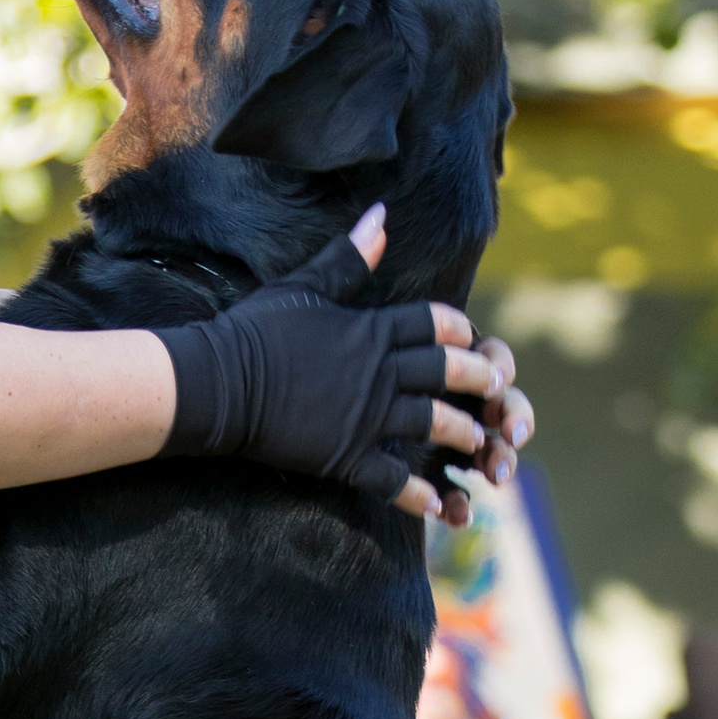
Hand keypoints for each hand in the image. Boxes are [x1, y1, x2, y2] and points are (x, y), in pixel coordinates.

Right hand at [156, 203, 505, 519]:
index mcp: (369, 330)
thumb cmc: (256, 330)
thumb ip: (349, 257)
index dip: (456, 329)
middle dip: (477, 379)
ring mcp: (364, 417)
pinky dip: (416, 493)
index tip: (471, 336)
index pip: (431, 324)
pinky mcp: (345, 456)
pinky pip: (391, 478)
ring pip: (430, 423)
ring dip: (460, 433)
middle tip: (498, 387)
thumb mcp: (305, 285)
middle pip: (444, 373)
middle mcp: (377, 373)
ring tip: (479, 442)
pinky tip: (437, 504)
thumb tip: (381, 215)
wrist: (220, 383)